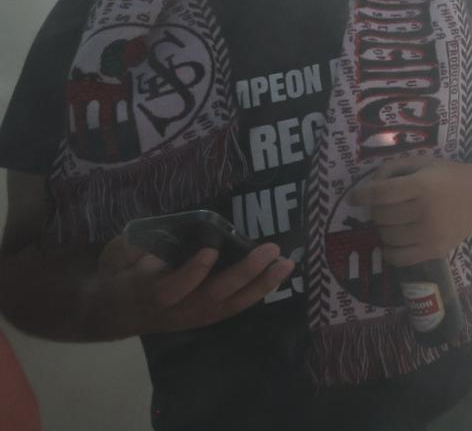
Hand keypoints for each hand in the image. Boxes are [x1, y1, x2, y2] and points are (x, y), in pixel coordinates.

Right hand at [93, 234, 292, 335]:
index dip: (192, 273)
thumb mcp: (119, 255)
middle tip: (271, 249)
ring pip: (230, 305)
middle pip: (213, 296)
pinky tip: (279, 275)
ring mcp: (192, 316)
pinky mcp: (205, 318)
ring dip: (261, 284)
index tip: (210, 250)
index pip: (173, 289)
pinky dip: (258, 291)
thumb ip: (137, 245)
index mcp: (149, 292)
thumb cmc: (119, 273)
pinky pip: (234, 307)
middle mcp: (175, 310)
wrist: (111, 312)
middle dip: (245, 273)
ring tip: (286, 263)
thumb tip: (162, 228)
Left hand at [349, 158, 471, 266]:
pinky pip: (399, 258)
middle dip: (376, 210)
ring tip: (393, 221)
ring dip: (384, 228)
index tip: (353, 198)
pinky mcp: (434, 250)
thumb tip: (369, 186)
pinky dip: (390, 250)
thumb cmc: (448, 176)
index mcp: (421, 186)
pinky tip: (395, 240)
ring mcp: (429, 234)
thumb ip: (393, 169)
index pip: (380, 194)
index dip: (361, 196)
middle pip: (381, 216)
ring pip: (387, 237)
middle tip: (384, 206)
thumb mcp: (422, 162)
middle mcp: (424, 211)